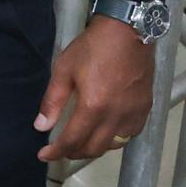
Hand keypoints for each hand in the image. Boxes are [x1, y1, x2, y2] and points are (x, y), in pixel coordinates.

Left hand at [34, 16, 155, 161]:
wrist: (128, 32)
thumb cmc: (94, 47)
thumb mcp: (64, 70)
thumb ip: (53, 101)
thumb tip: (41, 126)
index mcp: (93, 107)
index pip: (72, 141)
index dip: (55, 152)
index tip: (44, 155)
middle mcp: (116, 116)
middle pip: (93, 149)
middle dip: (73, 153)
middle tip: (59, 150)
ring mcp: (133, 114)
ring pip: (112, 145)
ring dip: (93, 149)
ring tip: (79, 143)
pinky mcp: (145, 108)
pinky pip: (129, 135)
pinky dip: (114, 140)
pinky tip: (104, 133)